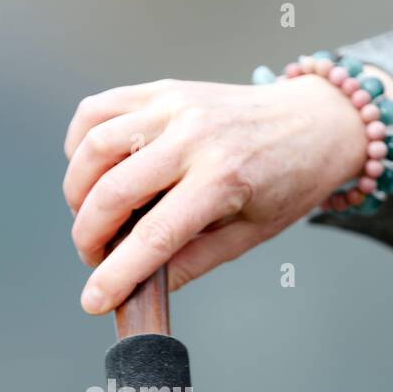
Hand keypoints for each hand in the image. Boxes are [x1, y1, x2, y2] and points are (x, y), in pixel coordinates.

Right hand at [62, 70, 392, 313]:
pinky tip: (93, 173)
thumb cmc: (287, 181)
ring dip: (77, 192)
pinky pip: (97, 111)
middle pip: (113, 191)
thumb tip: (143, 289)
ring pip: (94, 147)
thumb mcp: (250, 235)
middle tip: (95, 257)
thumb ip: (193, 262)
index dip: (116, 274)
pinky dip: (79, 145)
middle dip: (88, 236)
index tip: (93, 301)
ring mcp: (174, 105)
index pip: (154, 236)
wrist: (314, 121)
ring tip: (93, 217)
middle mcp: (195, 136)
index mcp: (224, 178)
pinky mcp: (162, 89)